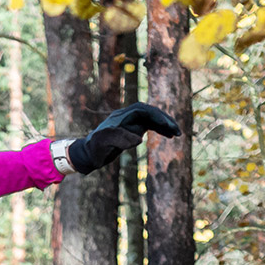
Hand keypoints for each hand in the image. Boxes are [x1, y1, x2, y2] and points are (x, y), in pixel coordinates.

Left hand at [66, 103, 180, 173]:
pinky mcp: (132, 128)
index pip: (142, 110)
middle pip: (149, 112)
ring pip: (151, 118)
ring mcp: (130, 121)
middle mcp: (126, 116)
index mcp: (120, 116)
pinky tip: (169, 136)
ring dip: (165, 124)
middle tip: (177, 131)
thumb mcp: (102, 145)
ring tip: (177, 134)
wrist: (87, 154)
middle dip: (164, 119)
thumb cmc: (94, 150)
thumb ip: (118, 139)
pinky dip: (160, 129)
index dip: (156, 116)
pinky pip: (149, 125)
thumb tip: (139, 139)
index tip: (167, 125)